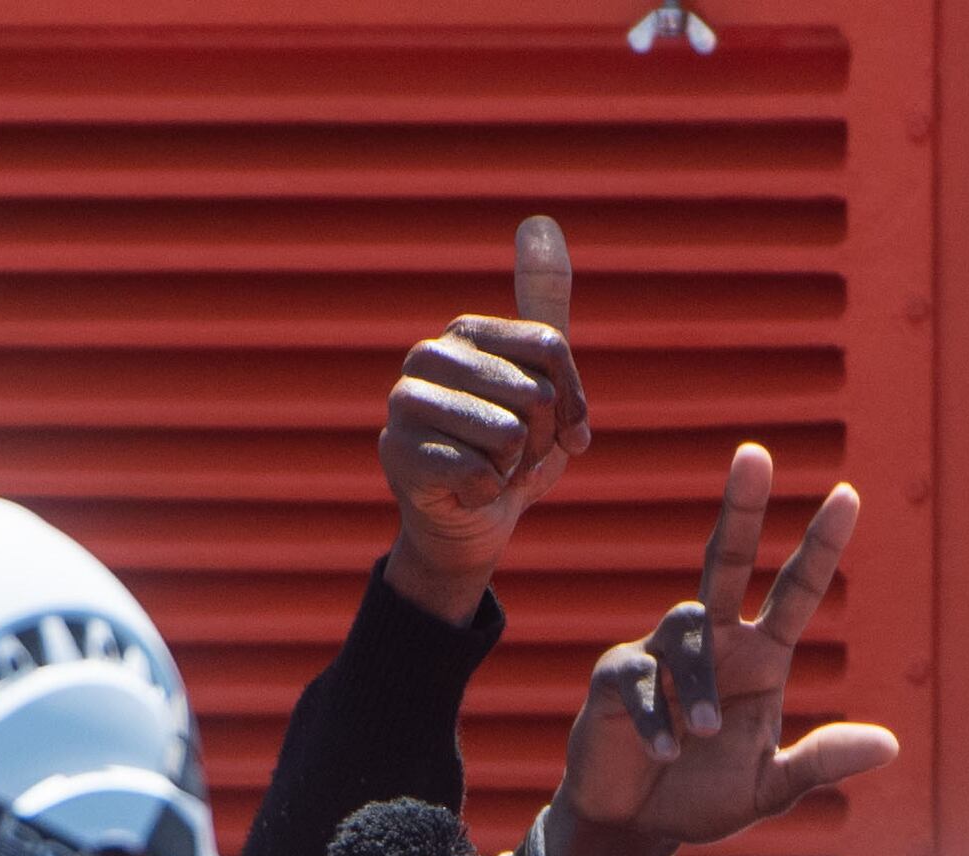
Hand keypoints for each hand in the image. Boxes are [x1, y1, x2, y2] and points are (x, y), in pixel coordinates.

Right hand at [378, 217, 589, 623]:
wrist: (472, 523)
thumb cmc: (511, 448)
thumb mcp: (544, 374)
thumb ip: (544, 302)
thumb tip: (539, 219)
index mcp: (464, 331)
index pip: (553, 349)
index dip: (572, 400)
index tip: (563, 427)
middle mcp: (426, 357)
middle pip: (532, 391)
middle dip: (541, 438)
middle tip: (516, 455)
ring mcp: (404, 405)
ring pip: (505, 432)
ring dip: (512, 467)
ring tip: (491, 470)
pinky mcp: (396, 454)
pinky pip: (477, 470)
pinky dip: (485, 492)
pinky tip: (465, 491)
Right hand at [538, 446, 902, 855]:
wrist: (634, 829)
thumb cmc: (703, 800)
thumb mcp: (770, 789)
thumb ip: (820, 764)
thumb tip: (890, 744)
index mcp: (760, 659)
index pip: (795, 591)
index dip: (820, 546)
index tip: (847, 495)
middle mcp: (714, 644)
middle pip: (726, 560)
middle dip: (741, 509)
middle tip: (754, 455)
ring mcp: (661, 656)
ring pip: (686, 630)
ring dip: (697, 680)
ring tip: (701, 733)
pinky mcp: (616, 680)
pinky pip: (639, 679)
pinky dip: (656, 716)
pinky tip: (665, 751)